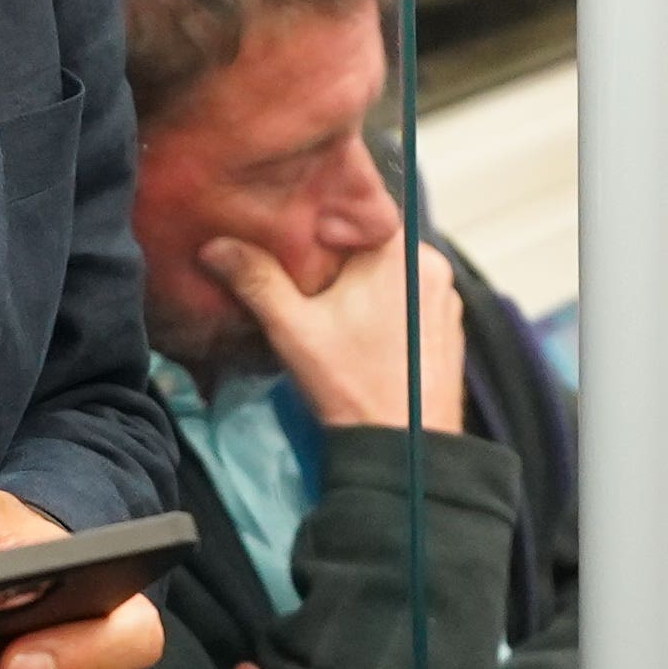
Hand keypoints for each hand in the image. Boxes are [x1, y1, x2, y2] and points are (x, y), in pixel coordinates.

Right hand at [201, 228, 466, 434]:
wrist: (405, 453)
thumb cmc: (352, 388)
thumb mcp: (293, 330)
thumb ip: (256, 280)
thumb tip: (216, 247)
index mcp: (400, 251)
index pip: (356, 214)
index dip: (320, 229)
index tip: (295, 249)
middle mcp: (433, 266)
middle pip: (373, 246)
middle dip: (340, 263)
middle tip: (306, 286)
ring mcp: (447, 299)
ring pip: (393, 276)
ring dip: (365, 288)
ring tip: (333, 316)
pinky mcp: (451, 329)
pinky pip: (412, 303)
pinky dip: (388, 313)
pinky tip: (363, 339)